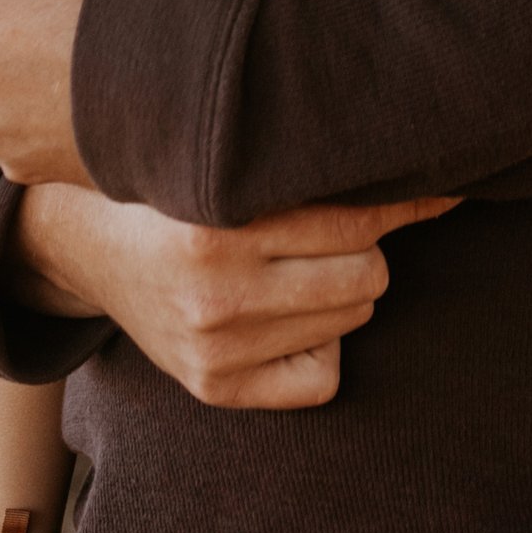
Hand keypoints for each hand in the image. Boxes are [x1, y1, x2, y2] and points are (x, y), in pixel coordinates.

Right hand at [11, 181, 455, 409]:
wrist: (89, 245)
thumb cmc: (176, 187)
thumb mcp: (221, 160)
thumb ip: (293, 158)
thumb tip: (399, 144)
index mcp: (216, 225)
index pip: (353, 219)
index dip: (406, 199)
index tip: (442, 183)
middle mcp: (216, 294)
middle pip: (365, 274)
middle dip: (367, 246)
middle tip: (340, 226)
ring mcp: (216, 349)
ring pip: (351, 319)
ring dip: (345, 288)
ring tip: (302, 263)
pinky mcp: (215, 388)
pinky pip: (323, 378)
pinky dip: (324, 347)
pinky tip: (293, 315)